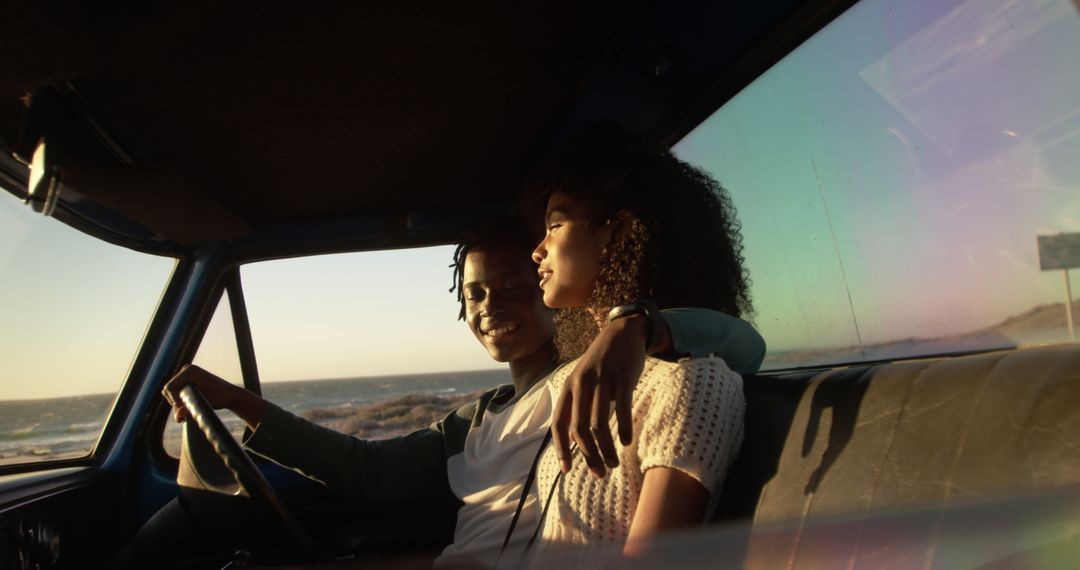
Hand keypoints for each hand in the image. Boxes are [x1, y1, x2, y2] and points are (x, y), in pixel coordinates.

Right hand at [162, 364, 263, 427]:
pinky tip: (187, 408)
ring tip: (187, 412)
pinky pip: (176, 391)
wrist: (230, 395)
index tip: (182, 411)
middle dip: (174, 403)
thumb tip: (179, 416)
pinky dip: (179, 401)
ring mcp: (186, 374)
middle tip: (184, 414)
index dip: (173, 401)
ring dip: (177, 403)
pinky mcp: (187, 379)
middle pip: (168, 390)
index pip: (170, 388)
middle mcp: (186, 369)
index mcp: (190, 371)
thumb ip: (190, 410)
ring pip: (171, 392)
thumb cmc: (220, 398)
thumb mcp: (204, 405)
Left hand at [551, 315, 651, 477]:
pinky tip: (626, 442)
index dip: (561, 449)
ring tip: (613, 464)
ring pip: (599, 424)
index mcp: (569, 388)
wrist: (623, 332)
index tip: (567, 470)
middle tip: (599, 473)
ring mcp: (602, 380)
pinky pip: (621, 408)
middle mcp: (581, 385)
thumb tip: (576, 442)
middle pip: (579, 429)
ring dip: (606, 449)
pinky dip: (623, 429)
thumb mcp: (584, 382)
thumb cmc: (603, 364)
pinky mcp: (622, 378)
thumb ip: (578, 408)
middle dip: (588, 456)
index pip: (559, 423)